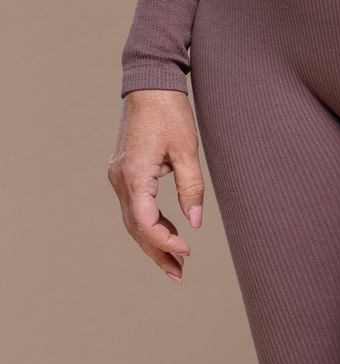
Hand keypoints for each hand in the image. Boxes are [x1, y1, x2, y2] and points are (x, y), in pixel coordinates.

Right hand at [107, 90, 204, 283]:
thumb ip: (192, 187)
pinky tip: (169, 235)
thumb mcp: (188, 150)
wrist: (149, 87)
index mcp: (134, 175)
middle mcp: (120, 180)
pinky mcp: (124, 174)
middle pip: (135, 228)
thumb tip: (196, 221)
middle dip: (157, 253)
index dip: (165, 242)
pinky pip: (134, 208)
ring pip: (133, 221)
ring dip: (153, 243)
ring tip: (175, 265)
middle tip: (179, 276)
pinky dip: (150, 225)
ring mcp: (118, 178)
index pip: (145, 221)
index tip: (188, 251)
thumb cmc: (170, 114)